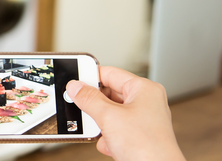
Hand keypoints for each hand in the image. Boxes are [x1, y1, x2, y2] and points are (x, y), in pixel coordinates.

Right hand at [66, 66, 184, 160]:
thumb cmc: (148, 148)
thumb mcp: (109, 117)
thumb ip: (89, 99)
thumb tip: (75, 87)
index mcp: (144, 89)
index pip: (110, 73)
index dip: (90, 76)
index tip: (73, 81)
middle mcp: (145, 102)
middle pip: (108, 94)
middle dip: (94, 105)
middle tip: (81, 107)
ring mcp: (142, 120)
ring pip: (110, 113)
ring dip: (100, 124)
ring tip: (100, 131)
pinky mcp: (137, 137)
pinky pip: (114, 129)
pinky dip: (108, 137)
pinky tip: (111, 145)